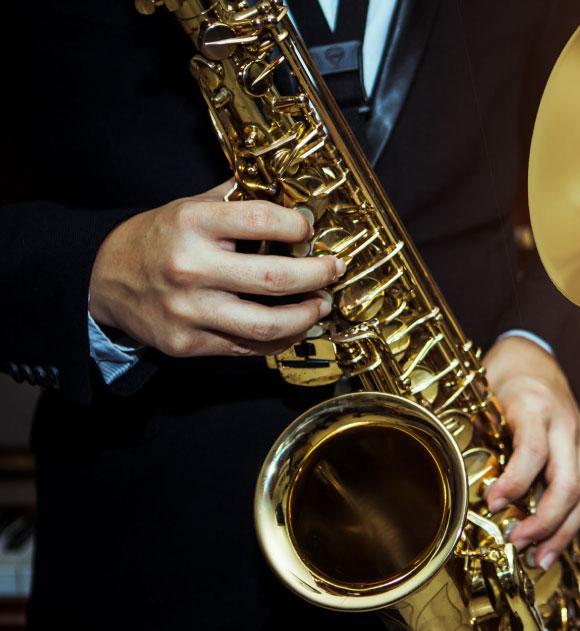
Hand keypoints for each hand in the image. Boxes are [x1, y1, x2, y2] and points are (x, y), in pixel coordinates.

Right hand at [89, 180, 343, 356]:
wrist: (105, 280)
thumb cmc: (157, 239)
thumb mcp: (189, 206)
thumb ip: (236, 199)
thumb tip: (291, 192)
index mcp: (192, 224)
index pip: (262, 220)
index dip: (297, 226)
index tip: (309, 231)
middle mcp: (191, 268)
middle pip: (276, 278)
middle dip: (317, 275)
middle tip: (333, 271)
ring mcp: (189, 310)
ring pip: (267, 324)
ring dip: (306, 316)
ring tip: (321, 305)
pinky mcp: (188, 343)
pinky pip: (248, 348)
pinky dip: (280, 339)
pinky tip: (294, 326)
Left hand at [483, 336, 579, 568]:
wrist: (538, 358)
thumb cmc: (505, 381)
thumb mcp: (485, 396)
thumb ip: (478, 431)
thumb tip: (457, 479)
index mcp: (537, 409)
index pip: (533, 451)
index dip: (514, 482)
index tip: (492, 504)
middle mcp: (566, 428)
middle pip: (567, 484)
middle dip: (544, 522)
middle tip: (517, 543)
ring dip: (565, 534)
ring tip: (540, 560)